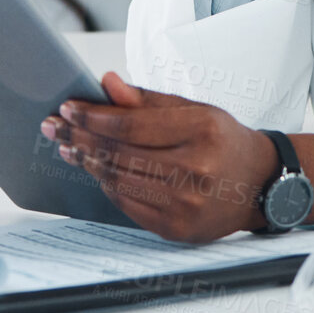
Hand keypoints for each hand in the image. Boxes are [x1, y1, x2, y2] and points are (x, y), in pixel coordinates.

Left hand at [41, 73, 277, 242]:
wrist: (259, 184)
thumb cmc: (225, 141)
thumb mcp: (195, 109)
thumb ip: (148, 99)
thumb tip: (107, 84)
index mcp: (201, 130)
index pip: (130, 125)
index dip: (93, 117)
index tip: (69, 108)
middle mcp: (195, 169)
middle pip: (119, 153)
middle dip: (80, 137)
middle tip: (54, 126)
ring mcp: (186, 203)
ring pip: (118, 179)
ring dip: (87, 162)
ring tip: (68, 146)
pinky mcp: (176, 228)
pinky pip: (127, 204)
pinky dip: (106, 184)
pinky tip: (94, 169)